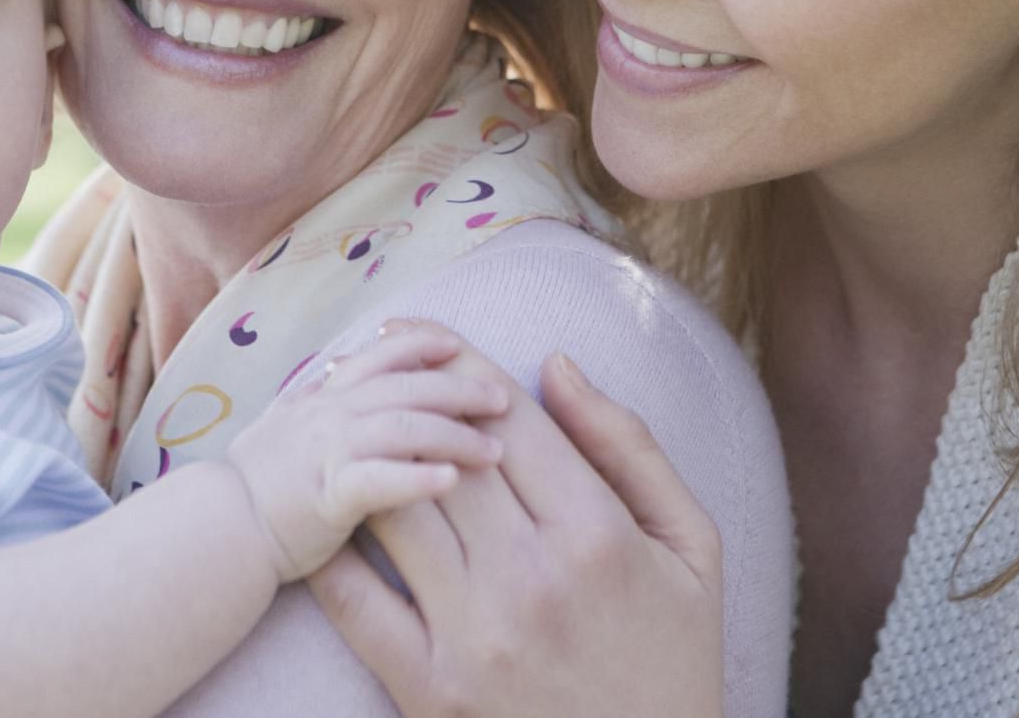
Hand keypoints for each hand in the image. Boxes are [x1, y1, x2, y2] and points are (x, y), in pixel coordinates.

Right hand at [226, 322, 508, 582]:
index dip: (422, 345)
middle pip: (407, 386)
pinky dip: (417, 476)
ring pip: (403, 426)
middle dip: (460, 389)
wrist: (217, 530)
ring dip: (454, 434)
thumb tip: (340, 374)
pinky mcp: (327, 495)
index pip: (381, 355)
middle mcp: (329, 413)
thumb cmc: (257, 483)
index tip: (458, 347)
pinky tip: (451, 480)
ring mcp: (328, 450)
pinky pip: (379, 479)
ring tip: (494, 450)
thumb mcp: (288, 425)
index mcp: (325, 397)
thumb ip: (320, 400)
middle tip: (502, 401)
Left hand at [308, 331, 724, 717]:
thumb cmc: (675, 659)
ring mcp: (474, 636)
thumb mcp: (692, 548)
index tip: (433, 336)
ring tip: (343, 420)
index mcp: (597, 535)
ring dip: (366, 458)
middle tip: (375, 357)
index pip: (512, 420)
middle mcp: (531, 578)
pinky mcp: (429, 690)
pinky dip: (333, 553)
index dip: (464, 365)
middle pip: (448, 456)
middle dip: (408, 395)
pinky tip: (325, 514)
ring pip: (396, 513)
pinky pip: (359, 605)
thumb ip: (630, 449)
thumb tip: (560, 365)